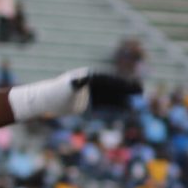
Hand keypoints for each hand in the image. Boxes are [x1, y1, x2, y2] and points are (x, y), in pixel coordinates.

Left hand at [9, 67, 140, 121]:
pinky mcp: (89, 102)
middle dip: (126, 89)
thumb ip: (75, 82)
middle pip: (112, 86)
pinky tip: (125, 110)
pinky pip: (105, 104)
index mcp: (89, 77)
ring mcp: (91, 93)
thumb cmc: (55, 93)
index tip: (132, 85)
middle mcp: (92, 83)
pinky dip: (115, 107)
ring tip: (136, 104)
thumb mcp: (65, 88)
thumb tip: (80, 79)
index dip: (121, 82)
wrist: (46, 101)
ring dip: (123, 100)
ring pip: (111, 96)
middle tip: (141, 91)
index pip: (109, 79)